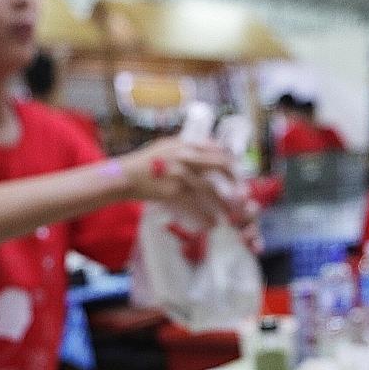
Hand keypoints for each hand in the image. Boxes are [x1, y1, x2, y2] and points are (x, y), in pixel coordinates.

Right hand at [119, 138, 249, 228]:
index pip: (216, 149)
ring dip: (223, 204)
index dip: (230, 161)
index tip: (237, 172)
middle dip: (234, 180)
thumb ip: (188, 146)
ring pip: (210, 189)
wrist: (127, 176)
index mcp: (185, 145)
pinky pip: (195, 206)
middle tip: (241, 193)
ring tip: (230, 214)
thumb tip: (211, 147)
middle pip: (219, 165)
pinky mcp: (173, 192)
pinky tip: (211, 224)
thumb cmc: (146, 162)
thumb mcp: (167, 146)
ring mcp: (180, 174)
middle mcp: (185, 157)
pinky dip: (204, 217)